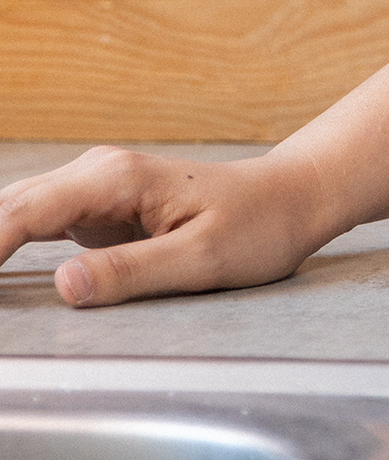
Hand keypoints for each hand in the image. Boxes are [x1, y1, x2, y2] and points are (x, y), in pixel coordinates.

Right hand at [0, 145, 334, 306]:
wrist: (289, 199)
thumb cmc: (258, 225)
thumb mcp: (203, 259)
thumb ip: (132, 272)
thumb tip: (65, 286)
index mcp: (115, 180)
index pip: (23, 214)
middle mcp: (97, 173)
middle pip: (9, 207)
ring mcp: (95, 187)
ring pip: (17, 211)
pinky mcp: (99, 205)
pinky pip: (38, 222)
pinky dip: (7, 244)